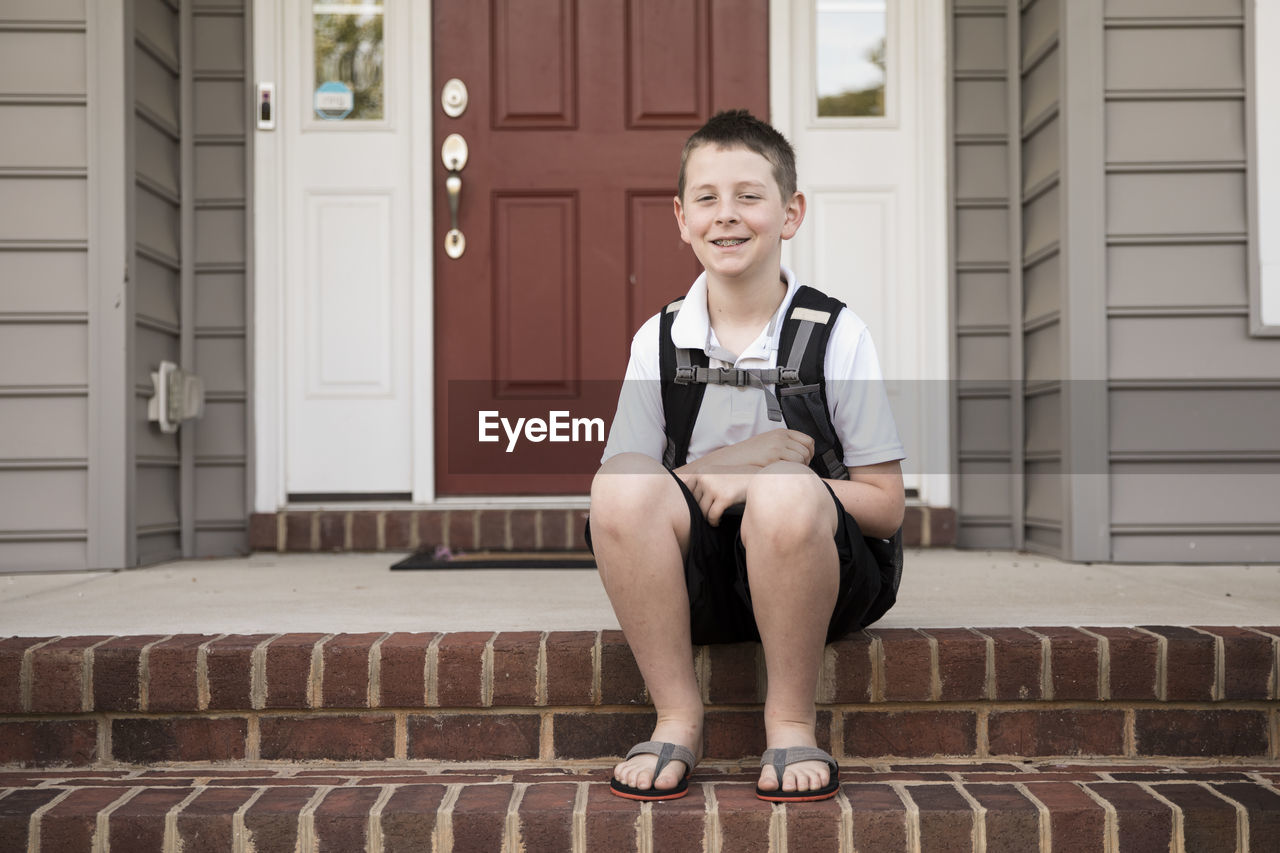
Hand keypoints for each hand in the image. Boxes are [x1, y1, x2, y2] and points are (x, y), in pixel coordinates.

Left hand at [683, 469, 754, 525]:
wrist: (756, 479)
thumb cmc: (734, 480)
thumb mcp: (715, 474)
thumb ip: (701, 482)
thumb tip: (680, 495)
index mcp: (701, 472)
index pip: (686, 492)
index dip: (692, 503)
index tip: (698, 509)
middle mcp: (704, 478)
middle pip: (694, 502)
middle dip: (701, 510)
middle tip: (708, 515)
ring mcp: (713, 487)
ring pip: (702, 511)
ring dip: (707, 518)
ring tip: (713, 519)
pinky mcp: (724, 497)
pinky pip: (712, 516)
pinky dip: (714, 522)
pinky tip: (718, 522)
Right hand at [692, 429, 814, 470]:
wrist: (733, 458)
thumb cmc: (750, 456)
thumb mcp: (769, 444)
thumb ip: (784, 446)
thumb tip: (802, 457)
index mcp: (781, 432)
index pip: (808, 441)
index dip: (810, 453)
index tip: (805, 461)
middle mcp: (781, 437)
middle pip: (806, 450)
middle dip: (806, 462)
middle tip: (797, 470)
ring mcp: (777, 445)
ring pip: (801, 458)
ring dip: (799, 468)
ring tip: (789, 473)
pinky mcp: (772, 456)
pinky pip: (792, 464)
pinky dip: (791, 471)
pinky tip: (783, 474)